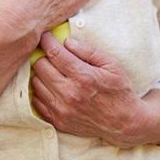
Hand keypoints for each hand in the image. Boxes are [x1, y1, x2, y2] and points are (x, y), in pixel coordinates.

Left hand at [30, 33, 145, 148]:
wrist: (124, 123)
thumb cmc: (119, 90)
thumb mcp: (111, 65)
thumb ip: (88, 51)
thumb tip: (67, 41)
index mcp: (83, 77)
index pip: (55, 53)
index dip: (47, 41)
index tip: (45, 36)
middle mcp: (70, 94)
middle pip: (40, 67)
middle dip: (44, 56)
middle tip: (51, 55)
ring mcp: (62, 109)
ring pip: (36, 84)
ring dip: (41, 74)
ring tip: (52, 71)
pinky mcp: (58, 121)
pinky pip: (36, 102)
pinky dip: (40, 92)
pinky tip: (51, 87)